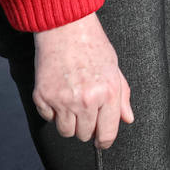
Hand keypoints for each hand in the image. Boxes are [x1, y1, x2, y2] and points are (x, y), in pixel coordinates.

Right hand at [32, 13, 133, 149]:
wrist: (65, 28)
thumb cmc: (94, 46)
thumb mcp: (114, 69)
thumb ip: (122, 97)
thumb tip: (127, 119)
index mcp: (108, 93)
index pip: (106, 133)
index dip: (104, 141)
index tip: (101, 141)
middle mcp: (85, 100)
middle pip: (83, 135)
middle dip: (86, 127)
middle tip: (86, 110)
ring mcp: (62, 100)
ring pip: (65, 131)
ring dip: (69, 122)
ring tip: (72, 101)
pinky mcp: (42, 96)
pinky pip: (48, 118)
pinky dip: (52, 111)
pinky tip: (59, 92)